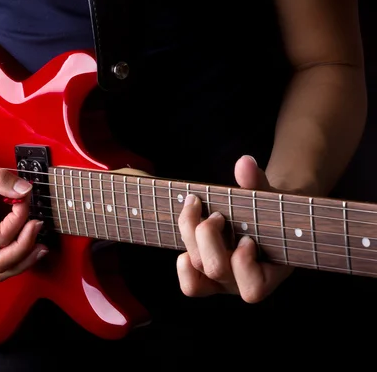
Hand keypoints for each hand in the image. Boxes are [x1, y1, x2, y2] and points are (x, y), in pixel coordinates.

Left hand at [176, 155, 294, 302]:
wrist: (261, 216)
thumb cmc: (270, 209)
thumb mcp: (268, 195)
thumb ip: (257, 182)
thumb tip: (244, 162)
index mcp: (270, 273)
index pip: (253, 289)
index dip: (243, 264)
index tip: (247, 239)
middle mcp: (242, 283)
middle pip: (216, 270)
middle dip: (209, 237)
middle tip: (217, 215)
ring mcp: (221, 281)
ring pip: (196, 267)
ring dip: (190, 236)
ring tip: (196, 209)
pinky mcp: (204, 275)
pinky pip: (189, 283)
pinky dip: (182, 260)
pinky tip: (189, 228)